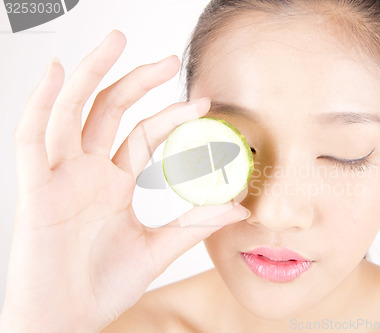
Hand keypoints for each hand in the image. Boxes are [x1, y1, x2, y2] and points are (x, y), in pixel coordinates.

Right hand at [0, 30, 249, 332]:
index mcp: (113, 184)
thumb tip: (239, 208)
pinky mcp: (35, 190)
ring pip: (72, 111)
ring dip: (91, 74)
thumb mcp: (156, 250)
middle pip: (108, 110)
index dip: (171, 115)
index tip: (202, 102)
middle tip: (169, 59)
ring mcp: (59, 176)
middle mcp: (86, 172)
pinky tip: (53, 72)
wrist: (65, 320)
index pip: (144, 135)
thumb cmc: (101, 286)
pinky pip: (32, 138)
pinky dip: (39, 103)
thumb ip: (193, 225)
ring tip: (116, 40)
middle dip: (136, 80)